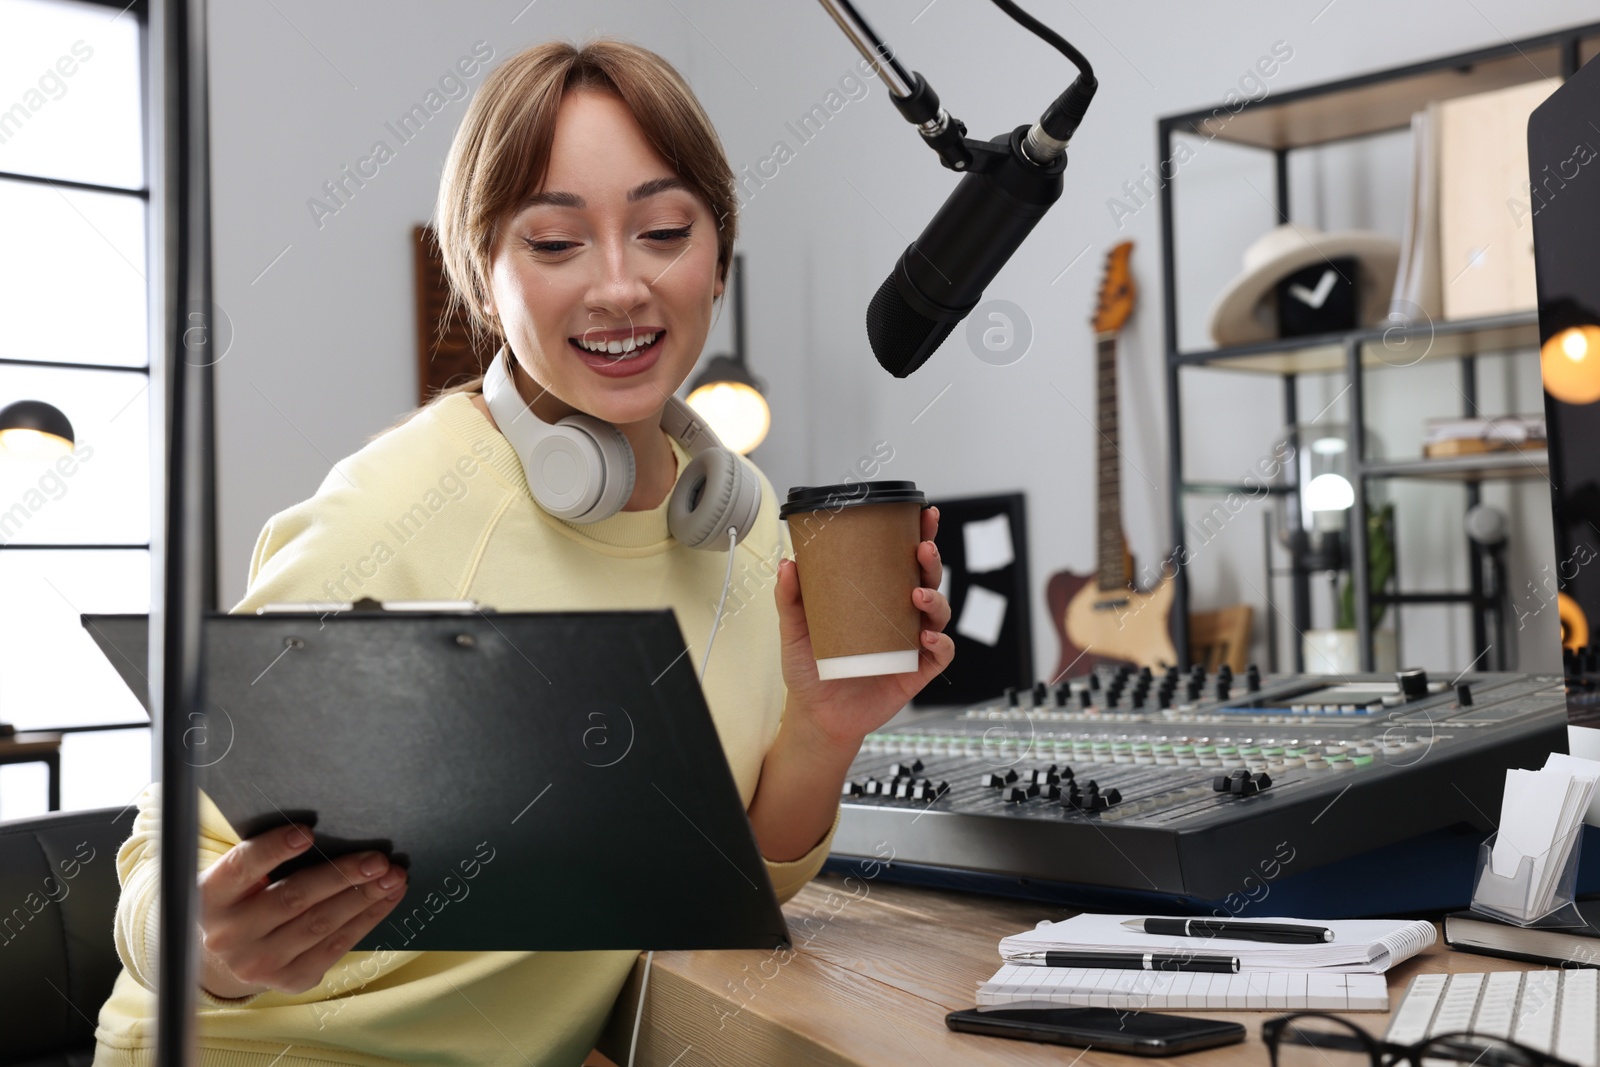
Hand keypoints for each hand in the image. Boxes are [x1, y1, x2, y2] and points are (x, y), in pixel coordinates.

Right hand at [197, 824, 407, 997]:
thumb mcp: (237, 878)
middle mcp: (228, 934)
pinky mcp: (287, 979)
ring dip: (364, 898)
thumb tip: (327, 833)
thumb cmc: (243, 899)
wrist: (228, 958)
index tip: (308, 831)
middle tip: (378, 860)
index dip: (274, 849)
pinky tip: (386, 900)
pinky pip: (335, 947)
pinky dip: (366, 920)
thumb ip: (265, 859)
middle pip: (294, 898)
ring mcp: (257, 962)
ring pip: (320, 924)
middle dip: (342, 876)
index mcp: (210, 897)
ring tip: (393, 877)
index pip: (242, 867)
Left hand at [774, 505, 954, 752]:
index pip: (901, 561)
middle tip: (921, 549)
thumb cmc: (809, 671)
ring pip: (939, 613)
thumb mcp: (795, 631)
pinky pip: (941, 654)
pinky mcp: (916, 672)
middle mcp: (898, 616)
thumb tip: (788, 564)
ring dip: (936, 600)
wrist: (816, 716)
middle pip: (927, 579)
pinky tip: (927, 638)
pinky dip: (941, 643)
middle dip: (931, 560)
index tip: (924, 514)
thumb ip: (791, 599)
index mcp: (877, 598)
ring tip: (918, 596)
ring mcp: (910, 643)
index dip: (918, 535)